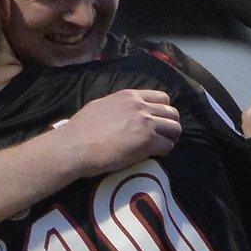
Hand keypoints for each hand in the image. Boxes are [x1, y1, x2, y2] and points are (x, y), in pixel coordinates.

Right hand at [57, 89, 180, 176]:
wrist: (75, 145)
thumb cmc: (81, 128)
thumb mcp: (101, 105)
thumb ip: (119, 106)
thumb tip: (123, 111)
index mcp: (131, 96)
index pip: (162, 97)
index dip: (163, 111)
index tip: (158, 121)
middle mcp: (142, 107)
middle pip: (172, 113)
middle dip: (170, 124)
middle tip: (163, 136)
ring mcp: (146, 124)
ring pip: (175, 128)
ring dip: (170, 138)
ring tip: (161, 146)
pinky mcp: (147, 142)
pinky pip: (167, 146)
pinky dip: (164, 151)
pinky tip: (154, 154)